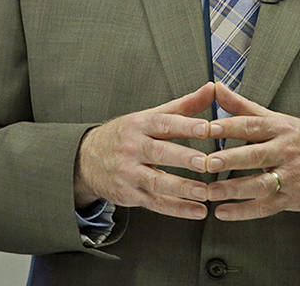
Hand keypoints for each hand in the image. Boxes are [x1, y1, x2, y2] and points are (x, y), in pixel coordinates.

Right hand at [74, 82, 216, 219]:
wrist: (86, 159)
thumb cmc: (126, 135)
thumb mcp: (149, 116)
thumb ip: (183, 106)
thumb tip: (212, 88)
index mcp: (138, 125)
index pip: (163, 123)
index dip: (185, 126)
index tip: (207, 128)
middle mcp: (131, 147)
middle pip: (158, 152)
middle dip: (183, 158)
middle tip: (206, 162)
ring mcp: (128, 173)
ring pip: (157, 182)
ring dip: (182, 188)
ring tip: (205, 193)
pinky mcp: (128, 194)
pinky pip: (155, 203)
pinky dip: (177, 209)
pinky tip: (198, 211)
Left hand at [203, 82, 299, 219]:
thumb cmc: (297, 138)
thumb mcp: (274, 119)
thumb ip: (241, 106)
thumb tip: (215, 87)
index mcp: (279, 128)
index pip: (251, 126)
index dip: (229, 127)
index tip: (207, 128)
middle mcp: (286, 151)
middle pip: (255, 155)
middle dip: (230, 160)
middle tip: (206, 163)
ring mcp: (290, 176)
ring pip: (259, 184)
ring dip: (233, 189)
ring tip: (208, 191)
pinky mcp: (292, 198)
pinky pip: (265, 207)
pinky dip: (242, 212)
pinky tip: (221, 212)